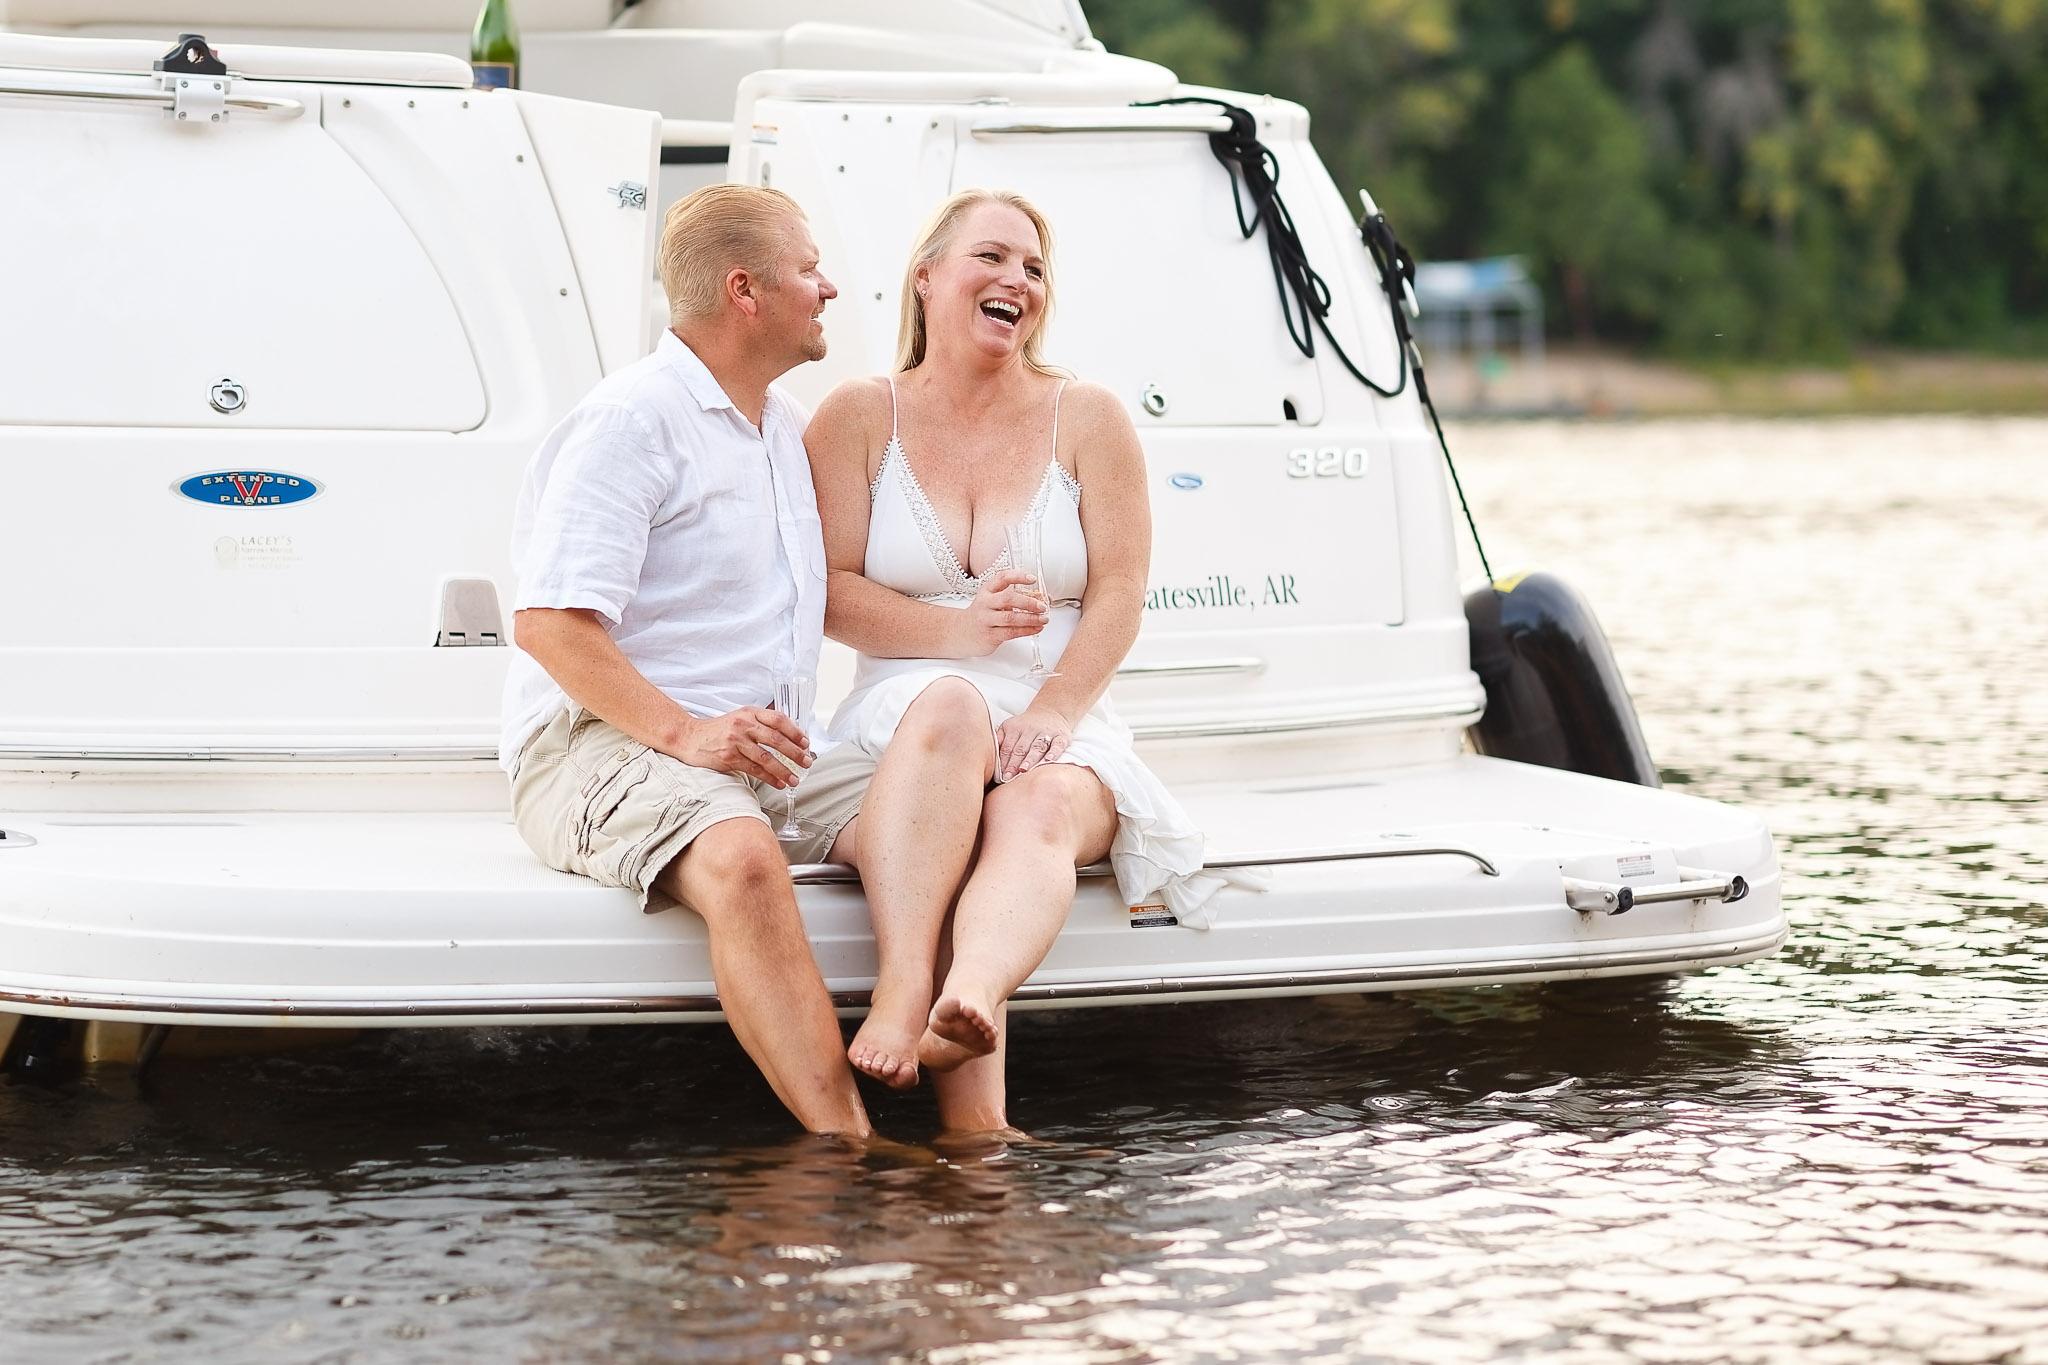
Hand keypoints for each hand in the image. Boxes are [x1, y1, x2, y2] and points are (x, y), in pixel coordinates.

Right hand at [670, 706, 809, 787]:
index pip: (778, 719)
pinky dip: (769, 778)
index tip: (806, 743)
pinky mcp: (729, 757)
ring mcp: (736, 741)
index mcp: (749, 712)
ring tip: (795, 779)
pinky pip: (754, 769)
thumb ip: (760, 722)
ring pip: (767, 757)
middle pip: (776, 739)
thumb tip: (789, 735)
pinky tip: (778, 783)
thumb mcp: (740, 717)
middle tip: (806, 762)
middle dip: (795, 753)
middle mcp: (744, 724)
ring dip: (784, 770)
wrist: (690, 737)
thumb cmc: (718, 730)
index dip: (795, 732)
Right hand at [957, 568, 1047, 656]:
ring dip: (1031, 619)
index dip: (1018, 576)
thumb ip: (1010, 597)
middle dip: (1028, 602)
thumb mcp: (991, 600)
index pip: (1002, 578)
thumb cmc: (982, 615)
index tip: (1032, 579)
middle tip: (1042, 606)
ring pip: (1011, 618)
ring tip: (1044, 619)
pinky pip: (1011, 632)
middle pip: (1008, 599)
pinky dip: (1027, 630)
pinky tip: (1036, 629)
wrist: (961, 632)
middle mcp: (985, 603)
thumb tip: (1039, 598)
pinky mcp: (990, 635)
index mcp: (987, 591)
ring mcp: (986, 620)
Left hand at [994, 705, 1071, 782]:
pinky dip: (1054, 752)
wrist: (1051, 712)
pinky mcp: (1061, 736)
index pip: (1008, 748)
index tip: (1000, 776)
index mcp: (1015, 728)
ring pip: (1037, 747)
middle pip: (1021, 749)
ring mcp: (1046, 732)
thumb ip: (999, 740)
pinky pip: (1058, 745)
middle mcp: (1030, 729)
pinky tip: (1049, 761)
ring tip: (1024, 770)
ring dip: (1030, 759)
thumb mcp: (1009, 727)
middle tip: (1008, 778)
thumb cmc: (1025, 726)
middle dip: (1014, 764)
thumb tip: (986, 757)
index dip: (1003, 762)